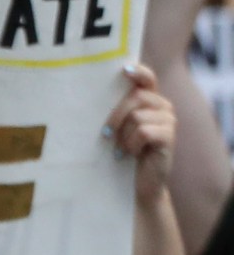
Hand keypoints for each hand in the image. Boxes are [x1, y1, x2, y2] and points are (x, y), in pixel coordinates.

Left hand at [110, 63, 175, 202]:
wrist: (138, 184)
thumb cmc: (121, 154)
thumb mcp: (115, 130)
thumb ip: (112, 112)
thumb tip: (84, 98)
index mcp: (148, 100)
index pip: (147, 78)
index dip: (138, 72)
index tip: (124, 70)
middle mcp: (162, 106)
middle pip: (135, 97)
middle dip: (115, 116)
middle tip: (107, 135)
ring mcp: (169, 121)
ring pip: (137, 116)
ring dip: (123, 135)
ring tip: (122, 149)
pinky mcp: (169, 137)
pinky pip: (144, 131)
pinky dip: (132, 144)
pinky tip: (131, 154)